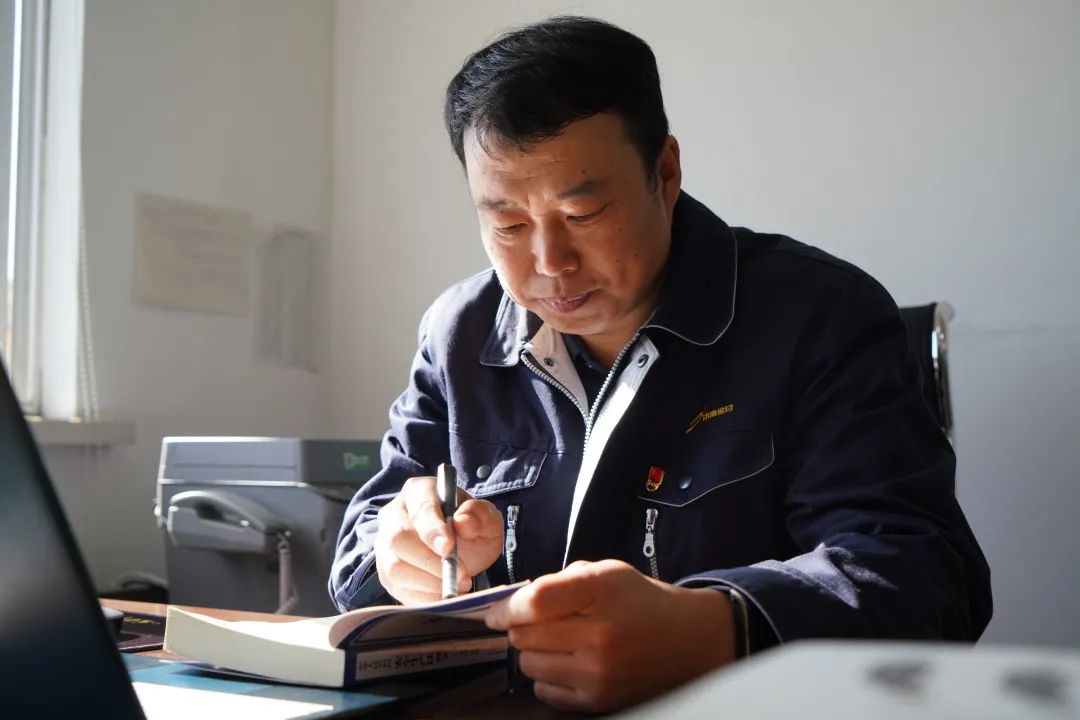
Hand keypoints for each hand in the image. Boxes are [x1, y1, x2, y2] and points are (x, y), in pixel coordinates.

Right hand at [375, 476, 503, 604]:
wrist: (464, 551)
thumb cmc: (471, 528)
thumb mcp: (486, 518)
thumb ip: (479, 514)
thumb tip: (463, 522)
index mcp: (419, 491)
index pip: (420, 509)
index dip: (432, 529)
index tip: (449, 548)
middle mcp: (394, 515)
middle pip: (398, 538)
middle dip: (430, 561)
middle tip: (462, 575)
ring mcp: (385, 545)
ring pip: (394, 567)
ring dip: (429, 583)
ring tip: (457, 586)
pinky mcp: (385, 573)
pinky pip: (397, 589)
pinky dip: (423, 597)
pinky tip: (444, 594)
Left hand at [485, 559, 735, 712]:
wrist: (689, 641)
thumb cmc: (641, 601)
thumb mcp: (607, 572)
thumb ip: (560, 581)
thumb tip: (514, 604)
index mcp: (602, 592)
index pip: (535, 602)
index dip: (508, 607)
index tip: (498, 612)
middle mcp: (600, 636)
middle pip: (524, 636)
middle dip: (522, 628)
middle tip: (536, 623)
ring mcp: (599, 673)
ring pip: (529, 665)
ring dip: (534, 653)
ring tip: (557, 643)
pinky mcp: (598, 701)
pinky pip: (544, 691)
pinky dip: (548, 678)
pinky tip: (568, 664)